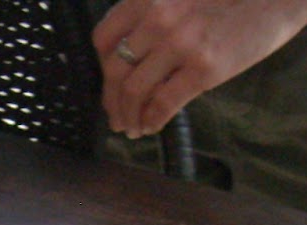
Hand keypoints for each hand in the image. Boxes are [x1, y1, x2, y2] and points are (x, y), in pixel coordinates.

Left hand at [92, 0, 306, 137]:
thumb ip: (156, 16)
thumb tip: (133, 56)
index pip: (105, 38)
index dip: (102, 66)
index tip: (110, 82)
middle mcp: (159, 18)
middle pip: (115, 69)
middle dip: (112, 100)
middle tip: (116, 116)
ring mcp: (180, 44)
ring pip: (134, 90)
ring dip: (128, 115)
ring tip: (131, 127)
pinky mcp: (204, 68)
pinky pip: (163, 103)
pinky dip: (151, 120)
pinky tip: (150, 127)